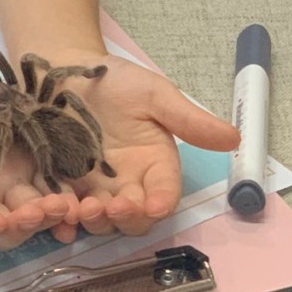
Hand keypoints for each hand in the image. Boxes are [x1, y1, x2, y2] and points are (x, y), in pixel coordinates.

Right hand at [0, 89, 80, 249]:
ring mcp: (11, 186)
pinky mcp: (34, 165)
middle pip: (7, 227)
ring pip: (35, 211)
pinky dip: (69, 192)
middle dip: (23, 224)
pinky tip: (84, 193)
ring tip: (67, 204)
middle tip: (39, 213)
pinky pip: (55, 185)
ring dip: (52, 213)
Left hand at [45, 49, 239, 237]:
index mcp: (153, 164)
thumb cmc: (114, 80)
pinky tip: (57, 211)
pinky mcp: (63, 187)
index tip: (153, 205)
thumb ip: (188, 119)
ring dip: (96, 221)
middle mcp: (126, 183)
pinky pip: (66, 212)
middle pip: (134, 217)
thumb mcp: (154, 94)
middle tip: (114, 206)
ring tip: (83, 208)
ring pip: (101, 220)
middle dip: (127, 218)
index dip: (161, 203)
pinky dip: (62, 219)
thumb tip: (234, 138)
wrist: (62, 70)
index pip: (165, 193)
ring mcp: (93, 188)